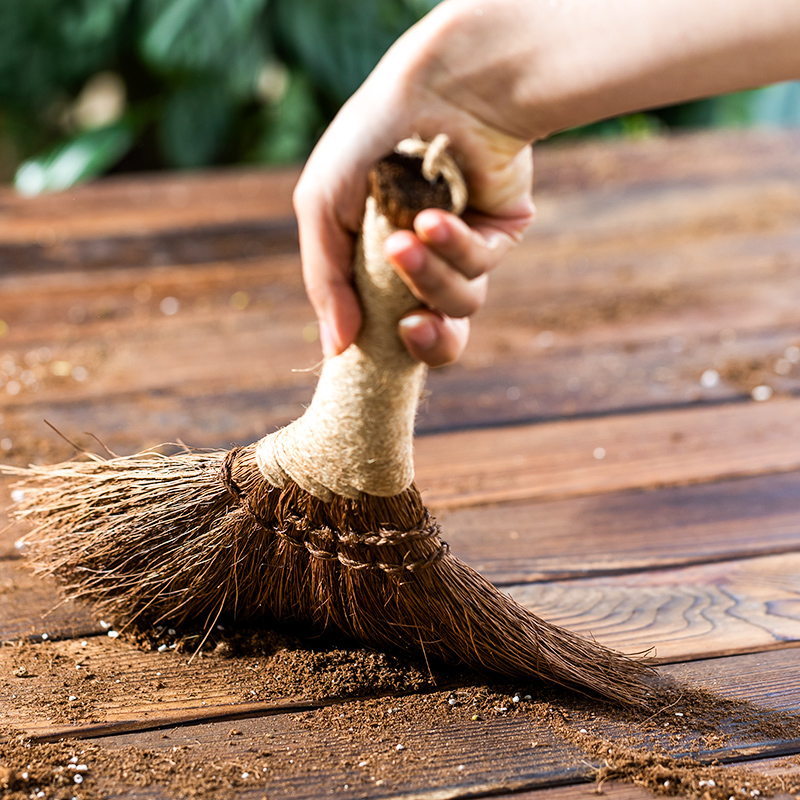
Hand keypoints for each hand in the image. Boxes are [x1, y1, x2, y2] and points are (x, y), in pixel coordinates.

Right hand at [293, 0, 534, 366]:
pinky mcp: (501, 231)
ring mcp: (463, 248)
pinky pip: (482, 264)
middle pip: (437, 335)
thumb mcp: (322, 208)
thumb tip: (336, 350)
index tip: (360, 351)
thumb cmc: (369, 140)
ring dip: (431, 279)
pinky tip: (435, 217)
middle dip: (424, 339)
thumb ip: (325, 282)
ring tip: (407, 241)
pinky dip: (455, 245)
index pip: (385, 327)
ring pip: (460, 303)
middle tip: (407, 327)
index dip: (380, 347)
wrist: (431, 84)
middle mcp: (425, 262)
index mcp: (379, 261)